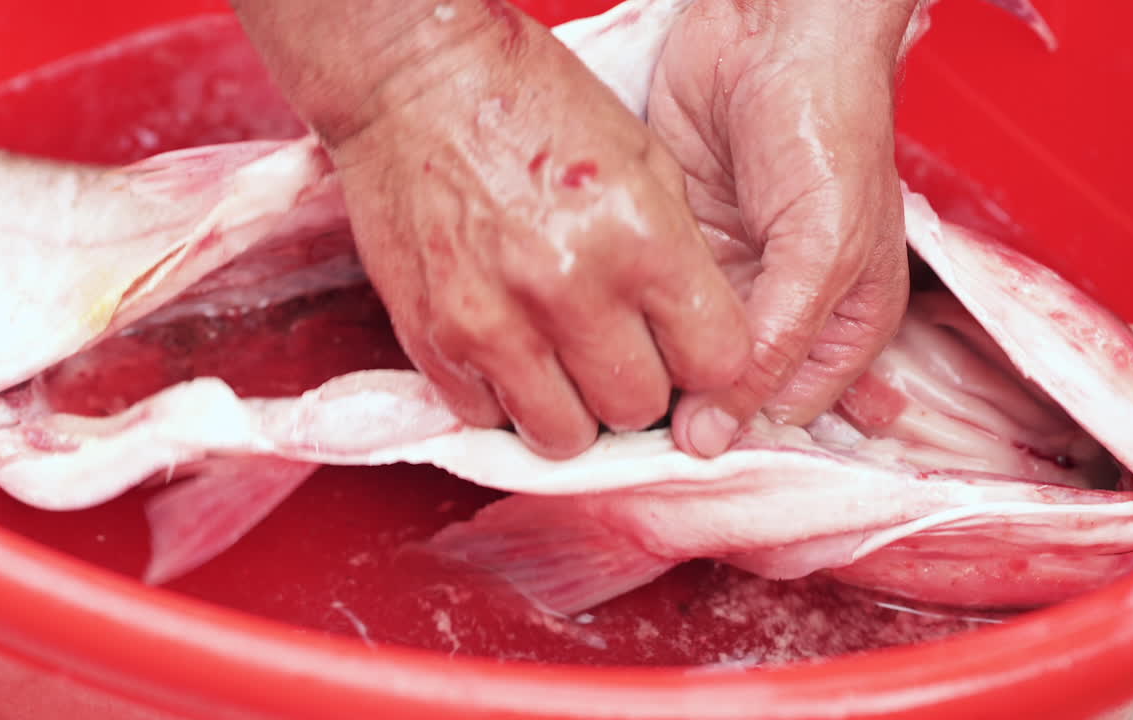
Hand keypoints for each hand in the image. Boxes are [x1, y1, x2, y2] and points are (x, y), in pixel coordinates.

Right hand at [232, 0, 754, 457]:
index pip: (717, 365)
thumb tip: (692, 340)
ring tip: (563, 365)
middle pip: (640, 409)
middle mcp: (571, 290)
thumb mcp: (644, 160)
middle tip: (619, 350)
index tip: (688, 349)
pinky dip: (502, 398)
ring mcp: (496, 323)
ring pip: (565, 437)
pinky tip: (507, 351)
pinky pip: (488, 417)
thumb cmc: (533, 104)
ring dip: (572, 411)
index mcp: (642, 240)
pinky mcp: (434, 338)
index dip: (708, 360)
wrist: (415, 79)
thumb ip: (676, 257)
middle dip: (639, 386)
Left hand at [647, 0, 913, 455]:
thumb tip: (716, 435)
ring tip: (603, 410)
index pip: (784, 414)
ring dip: (645, 382)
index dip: (734, 439)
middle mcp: (776, 313)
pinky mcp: (671, 252)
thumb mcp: (822, 253)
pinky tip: (594, 353)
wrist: (771, 35)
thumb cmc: (827, 129)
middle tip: (629, 446)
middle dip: (684, 418)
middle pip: (726, 395)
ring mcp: (722, 283)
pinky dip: (621, 333)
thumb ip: (774, 346)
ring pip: (677, 360)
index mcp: (838, 325)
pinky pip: (642, 311)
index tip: (677, 460)